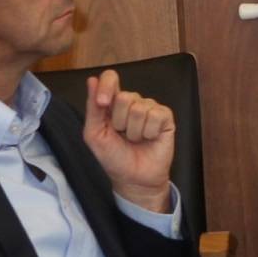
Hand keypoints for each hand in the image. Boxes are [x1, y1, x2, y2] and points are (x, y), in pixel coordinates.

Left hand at [82, 69, 175, 212]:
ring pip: (139, 108)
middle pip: (125, 97)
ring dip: (134, 131)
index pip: (111, 78)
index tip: (103, 103)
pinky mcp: (165, 117)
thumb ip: (93, 108)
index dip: (107, 86)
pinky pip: (155, 116)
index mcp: (113, 102)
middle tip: (122, 135)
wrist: (134, 179)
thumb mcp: (95, 134)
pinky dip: (149, 132)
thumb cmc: (114, 157)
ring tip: (136, 139)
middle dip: (120, 121)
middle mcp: (132, 102)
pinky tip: (149, 138)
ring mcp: (150, 108)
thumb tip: (92, 80)